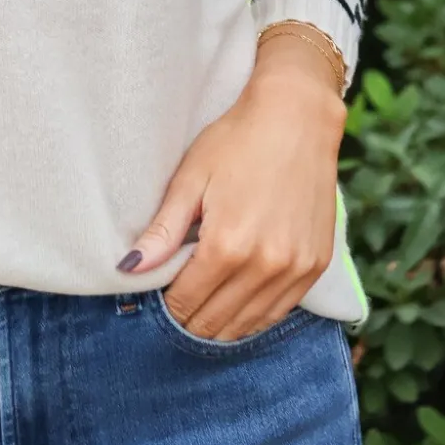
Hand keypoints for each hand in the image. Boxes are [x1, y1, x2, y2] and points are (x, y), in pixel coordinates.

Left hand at [117, 33, 346, 340]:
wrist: (298, 118)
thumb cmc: (237, 141)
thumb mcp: (191, 180)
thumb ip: (163, 232)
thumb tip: (128, 268)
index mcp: (228, 246)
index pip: (186, 303)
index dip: (167, 308)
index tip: (157, 300)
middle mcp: (266, 265)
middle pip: (216, 322)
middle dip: (190, 320)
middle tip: (175, 308)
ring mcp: (296, 268)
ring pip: (248, 325)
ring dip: (221, 326)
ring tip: (201, 313)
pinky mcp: (317, 265)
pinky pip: (279, 311)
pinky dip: (254, 317)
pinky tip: (236, 308)